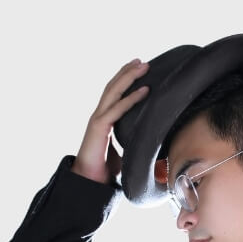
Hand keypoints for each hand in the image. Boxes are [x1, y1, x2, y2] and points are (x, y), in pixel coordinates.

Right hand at [71, 59, 149, 184]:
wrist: (88, 180)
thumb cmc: (105, 169)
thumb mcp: (125, 153)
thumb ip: (134, 146)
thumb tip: (154, 150)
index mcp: (104, 119)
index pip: (114, 93)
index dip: (124, 79)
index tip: (137, 69)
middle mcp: (99, 114)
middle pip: (113, 86)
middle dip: (127, 72)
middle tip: (142, 61)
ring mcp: (98, 119)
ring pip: (114, 91)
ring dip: (129, 77)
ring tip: (143, 67)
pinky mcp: (99, 127)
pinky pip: (118, 109)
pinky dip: (132, 99)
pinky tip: (144, 91)